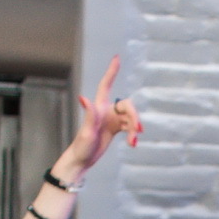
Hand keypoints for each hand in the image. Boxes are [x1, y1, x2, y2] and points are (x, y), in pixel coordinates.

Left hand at [54, 55, 142, 178]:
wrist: (81, 160)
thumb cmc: (81, 146)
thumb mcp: (86, 131)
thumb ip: (89, 115)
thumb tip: (83, 98)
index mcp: (99, 108)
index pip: (106, 85)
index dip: (112, 71)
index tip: (117, 57)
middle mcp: (106, 111)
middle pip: (126, 106)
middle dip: (134, 116)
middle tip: (137, 131)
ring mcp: (111, 119)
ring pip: (129, 118)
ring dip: (134, 129)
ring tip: (133, 143)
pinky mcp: (114, 128)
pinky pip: (129, 127)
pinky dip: (132, 134)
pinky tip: (133, 143)